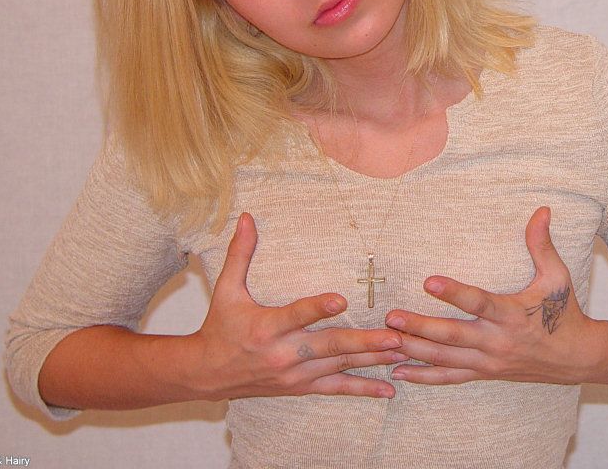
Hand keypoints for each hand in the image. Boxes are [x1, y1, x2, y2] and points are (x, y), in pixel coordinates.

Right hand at [188, 212, 406, 399]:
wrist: (206, 374)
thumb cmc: (219, 328)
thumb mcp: (226, 289)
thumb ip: (240, 253)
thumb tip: (247, 217)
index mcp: (265, 327)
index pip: (295, 315)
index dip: (317, 308)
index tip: (341, 299)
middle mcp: (283, 353)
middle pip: (328, 346)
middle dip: (363, 342)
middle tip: (394, 336)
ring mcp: (295, 374)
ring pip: (338, 366)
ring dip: (371, 360)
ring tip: (401, 354)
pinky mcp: (300, 387)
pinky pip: (336, 389)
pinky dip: (363, 389)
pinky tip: (388, 390)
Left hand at [385, 206, 602, 385]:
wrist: (577, 357)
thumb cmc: (565, 312)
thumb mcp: (557, 276)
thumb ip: (542, 244)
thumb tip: (541, 210)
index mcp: (513, 314)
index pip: (479, 302)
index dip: (454, 293)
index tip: (428, 281)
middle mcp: (498, 341)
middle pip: (453, 335)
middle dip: (420, 327)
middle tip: (391, 316)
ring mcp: (489, 361)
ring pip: (446, 358)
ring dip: (415, 350)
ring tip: (386, 340)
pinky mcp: (485, 372)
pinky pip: (450, 377)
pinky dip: (424, 376)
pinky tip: (398, 371)